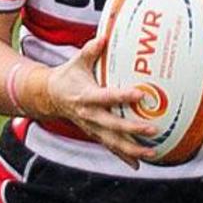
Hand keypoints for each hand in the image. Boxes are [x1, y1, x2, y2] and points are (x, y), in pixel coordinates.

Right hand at [32, 35, 157, 168]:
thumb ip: (91, 49)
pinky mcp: (93, 134)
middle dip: (132, 129)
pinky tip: (138, 164)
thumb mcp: (77, 61)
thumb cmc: (68, 76)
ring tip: (152, 152)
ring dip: (132, 149)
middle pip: (112, 125)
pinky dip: (123, 157)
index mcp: (86, 96)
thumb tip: (104, 37)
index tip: (140, 94)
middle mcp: (89, 115)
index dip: (122, 96)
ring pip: (112, 142)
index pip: (106, 97)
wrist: (50, 97)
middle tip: (153, 129)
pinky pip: (109, 147)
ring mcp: (91, 128)